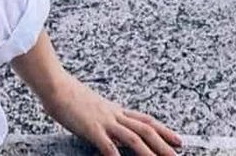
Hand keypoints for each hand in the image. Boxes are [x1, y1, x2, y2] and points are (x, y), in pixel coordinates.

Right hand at [40, 72, 183, 155]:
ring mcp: (104, 121)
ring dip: (148, 152)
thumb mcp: (94, 107)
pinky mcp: (91, 128)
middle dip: (164, 143)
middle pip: (145, 129)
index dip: (163, 130)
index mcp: (115, 110)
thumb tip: (115, 134)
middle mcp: (114, 115)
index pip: (145, 120)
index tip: (178, 140)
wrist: (56, 85)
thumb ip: (106, 119)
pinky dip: (115, 155)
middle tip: (179, 154)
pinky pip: (107, 144)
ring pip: (133, 137)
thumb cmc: (70, 96)